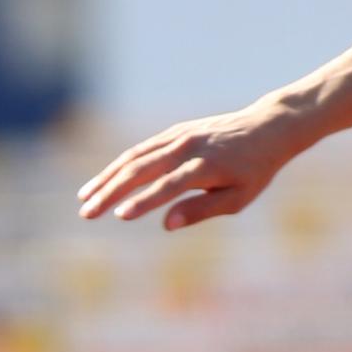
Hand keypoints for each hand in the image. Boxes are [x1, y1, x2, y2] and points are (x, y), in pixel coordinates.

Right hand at [75, 101, 304, 230]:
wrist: (266, 127)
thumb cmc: (254, 170)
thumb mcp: (238, 197)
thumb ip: (202, 209)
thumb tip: (167, 224)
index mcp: (206, 167)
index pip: (169, 186)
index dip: (145, 201)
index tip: (121, 216)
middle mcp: (187, 148)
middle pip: (141, 169)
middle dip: (110, 192)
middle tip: (86, 213)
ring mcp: (177, 137)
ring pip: (133, 157)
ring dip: (106, 178)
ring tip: (84, 198)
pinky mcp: (174, 132)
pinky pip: (140, 149)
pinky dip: (118, 165)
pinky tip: (104, 180)